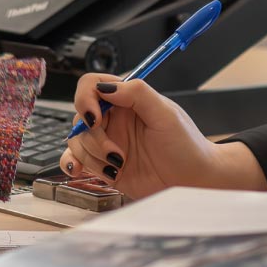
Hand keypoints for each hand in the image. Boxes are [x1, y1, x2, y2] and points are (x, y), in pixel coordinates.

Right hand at [60, 75, 266, 198]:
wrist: (193, 180)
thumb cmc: (187, 145)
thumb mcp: (165, 113)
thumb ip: (137, 93)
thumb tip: (106, 87)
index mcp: (126, 100)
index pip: (93, 86)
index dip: (86, 98)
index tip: (95, 116)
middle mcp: (114, 120)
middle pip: (81, 117)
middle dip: (93, 137)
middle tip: (115, 152)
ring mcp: (108, 143)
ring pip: (78, 140)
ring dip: (92, 155)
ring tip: (117, 165)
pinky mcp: (104, 165)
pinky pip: (78, 160)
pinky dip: (73, 164)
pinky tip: (79, 170)